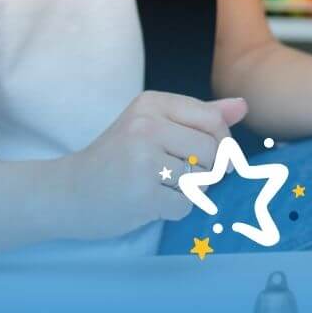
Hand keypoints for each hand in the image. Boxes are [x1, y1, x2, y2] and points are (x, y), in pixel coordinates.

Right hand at [53, 91, 248, 240]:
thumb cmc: (118, 157)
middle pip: (212, 151)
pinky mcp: (141, 194)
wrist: (68, 193)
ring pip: (201, 180)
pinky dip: (175, 210)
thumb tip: (243, 106)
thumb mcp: (153, 125)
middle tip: (182, 176)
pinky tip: (151, 203)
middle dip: (208, 170)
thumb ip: (200, 116)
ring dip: (189, 191)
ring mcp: (142, 160)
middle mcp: (146, 126)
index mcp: (151, 103)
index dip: (223, 143)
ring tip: (161, 186)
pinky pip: (185, 205)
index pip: (213, 119)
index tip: (214, 157)